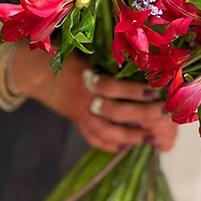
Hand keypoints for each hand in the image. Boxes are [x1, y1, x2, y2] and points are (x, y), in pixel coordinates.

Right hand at [10, 46, 178, 152]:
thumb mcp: (88, 53)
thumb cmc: (70, 58)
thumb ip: (110, 59)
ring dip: (129, 136)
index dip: (133, 90)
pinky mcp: (77, 122)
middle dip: (140, 114)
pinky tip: (127, 147)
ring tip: (151, 137)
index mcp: (86, 78)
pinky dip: (110, 145)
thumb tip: (144, 59)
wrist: (37, 73)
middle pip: (114, 112)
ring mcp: (80, 113)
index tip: (154, 91)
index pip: (112, 87)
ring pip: (105, 131)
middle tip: (163, 113)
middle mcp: (84, 98)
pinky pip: (92, 138)